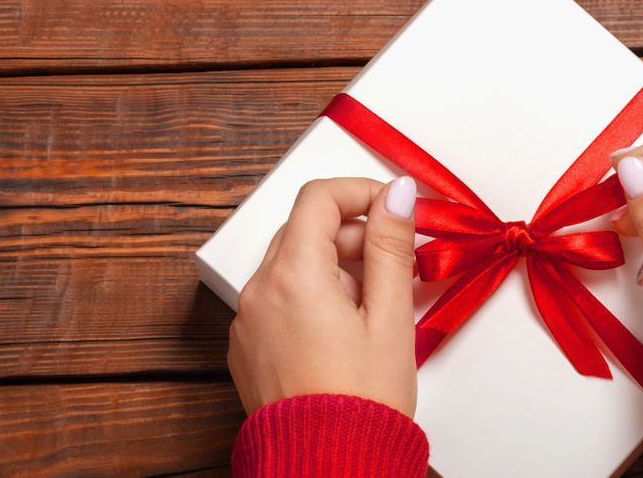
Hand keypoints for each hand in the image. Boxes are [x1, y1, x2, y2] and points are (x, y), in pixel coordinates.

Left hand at [228, 176, 418, 415]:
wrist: (328, 465)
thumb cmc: (360, 402)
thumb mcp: (390, 317)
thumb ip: (390, 246)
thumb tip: (394, 195)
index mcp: (293, 275)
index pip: (318, 198)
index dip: (360, 192)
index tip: (392, 207)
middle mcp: (259, 290)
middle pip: (304, 231)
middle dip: (352, 236)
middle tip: (396, 263)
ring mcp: (247, 320)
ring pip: (290, 266)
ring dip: (332, 269)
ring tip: (373, 309)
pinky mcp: (246, 346)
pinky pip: (277, 300)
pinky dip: (309, 298)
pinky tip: (343, 332)